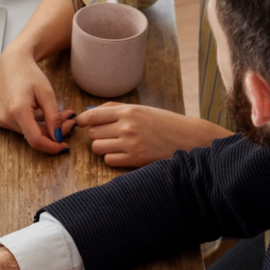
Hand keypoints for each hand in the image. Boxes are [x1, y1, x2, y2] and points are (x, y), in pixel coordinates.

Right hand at [0, 43, 76, 153]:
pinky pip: (23, 128)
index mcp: (17, 110)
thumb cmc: (28, 74)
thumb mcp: (47, 93)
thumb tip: (58, 136)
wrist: (11, 64)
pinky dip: (36, 125)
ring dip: (47, 129)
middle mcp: (6, 118)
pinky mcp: (1, 119)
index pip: (36, 140)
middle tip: (70, 122)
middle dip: (54, 133)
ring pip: (29, 133)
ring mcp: (1, 120)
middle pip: (34, 137)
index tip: (64, 146)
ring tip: (61, 115)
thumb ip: (53, 117)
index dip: (52, 146)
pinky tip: (46, 116)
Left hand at [76, 103, 233, 167]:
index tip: (81, 123)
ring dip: (103, 147)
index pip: (92, 116)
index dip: (83, 120)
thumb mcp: (142, 109)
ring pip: (97, 148)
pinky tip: (123, 154)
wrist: (188, 138)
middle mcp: (127, 126)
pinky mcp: (134, 160)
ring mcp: (130, 144)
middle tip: (110, 134)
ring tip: (116, 144)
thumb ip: (116, 109)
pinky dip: (112, 158)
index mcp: (129, 111)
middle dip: (97, 134)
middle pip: (93, 133)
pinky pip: (108, 160)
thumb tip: (90, 113)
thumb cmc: (163, 123)